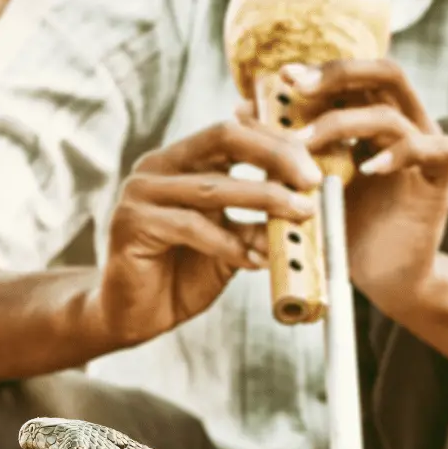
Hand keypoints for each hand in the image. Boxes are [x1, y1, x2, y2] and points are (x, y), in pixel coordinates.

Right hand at [98, 121, 322, 344]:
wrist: (135, 316)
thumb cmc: (182, 277)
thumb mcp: (229, 245)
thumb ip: (256, 224)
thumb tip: (305, 211)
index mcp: (181, 162)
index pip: (234, 132)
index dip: (278, 142)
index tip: (315, 168)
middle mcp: (158, 166)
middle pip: (225, 139)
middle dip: (276, 156)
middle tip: (313, 182)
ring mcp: (141, 192)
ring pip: (213, 186)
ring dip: (264, 199)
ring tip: (300, 215)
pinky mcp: (132, 223)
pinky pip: (191, 226)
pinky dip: (228, 243)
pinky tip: (255, 259)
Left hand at [273, 60, 447, 314]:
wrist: (381, 282)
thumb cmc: (344, 235)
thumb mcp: (308, 188)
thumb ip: (285, 151)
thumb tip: (241, 114)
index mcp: (374, 124)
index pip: (354, 79)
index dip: (320, 72)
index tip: (283, 77)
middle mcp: (405, 127)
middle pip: (383, 74)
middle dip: (337, 76)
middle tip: (297, 89)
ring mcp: (427, 150)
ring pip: (394, 113)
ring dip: (346, 123)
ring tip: (306, 145)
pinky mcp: (441, 180)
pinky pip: (431, 150)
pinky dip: (399, 154)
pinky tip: (368, 168)